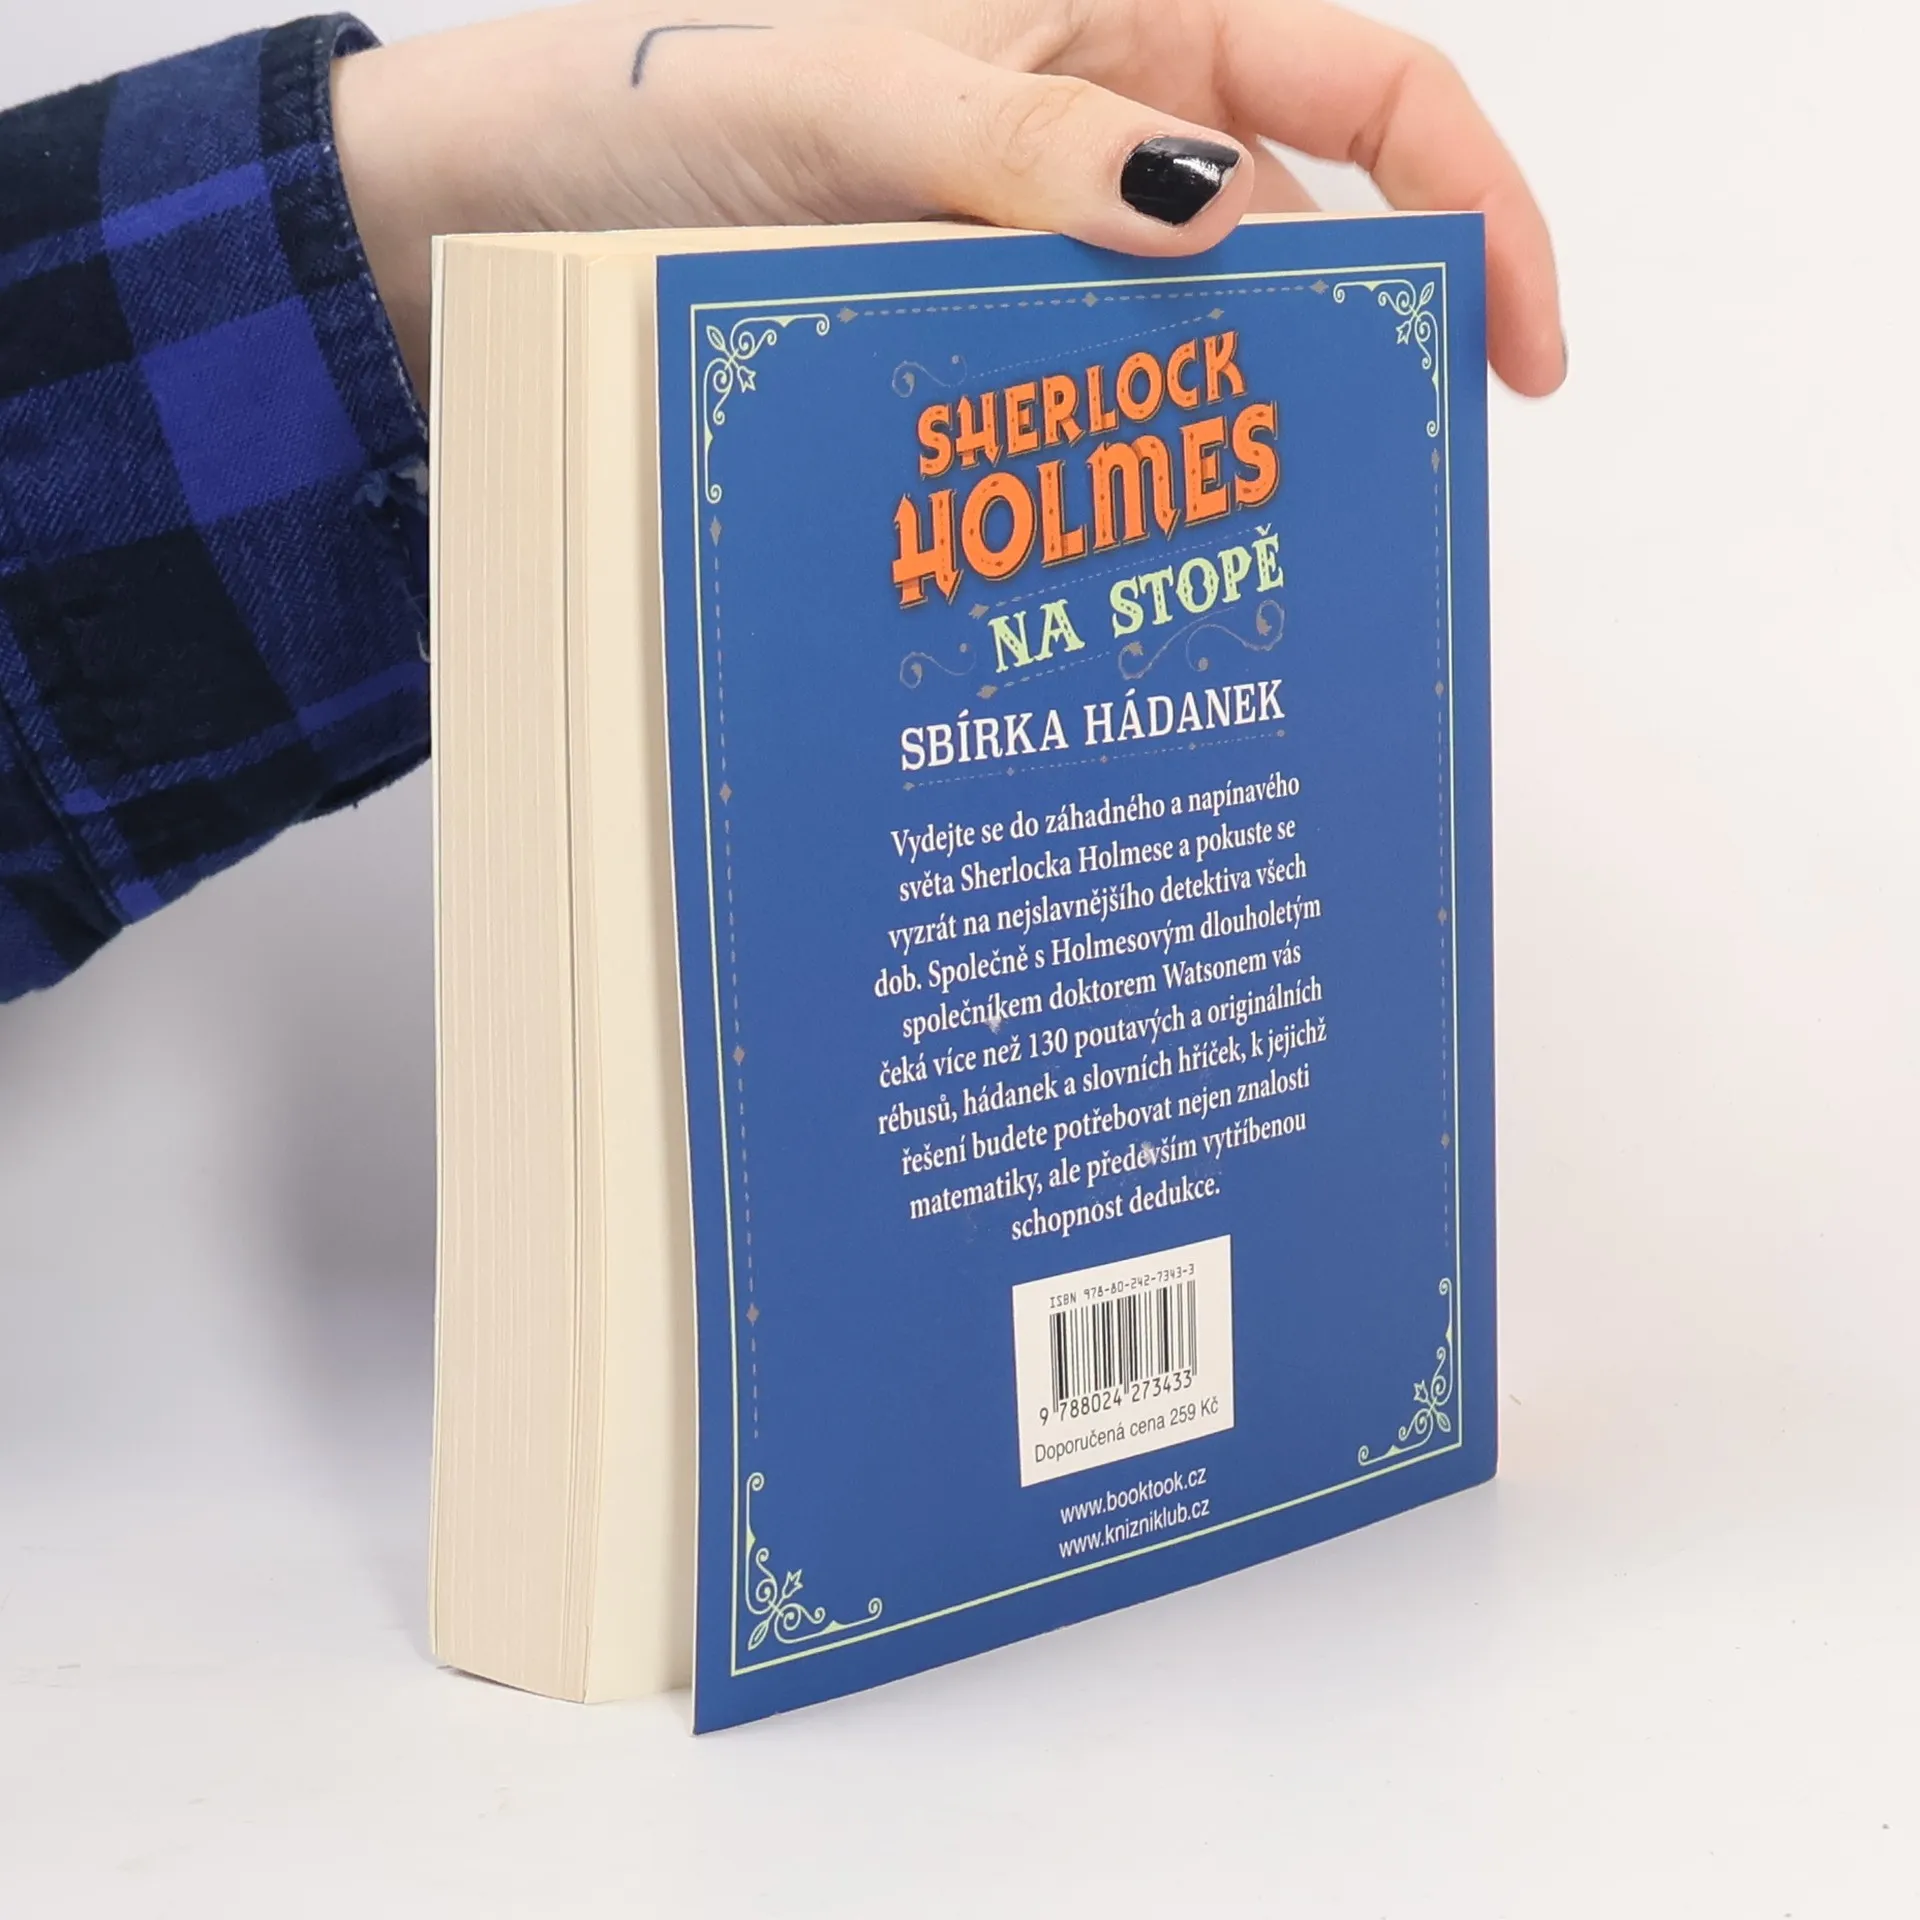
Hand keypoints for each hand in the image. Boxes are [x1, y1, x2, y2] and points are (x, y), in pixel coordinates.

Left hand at [332, 0, 1562, 397]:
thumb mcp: (855, 96)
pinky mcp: (972, 307)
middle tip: (1360, 496)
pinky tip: (1110, 516)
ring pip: (1184, 321)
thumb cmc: (658, 91)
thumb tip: (1209, 221)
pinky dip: (1108, 439)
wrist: (505, 188)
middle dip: (1343, 345)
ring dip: (1212, 416)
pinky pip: (1081, 371)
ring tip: (1229, 541)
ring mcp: (1035, 222)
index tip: (1517, 350)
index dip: (1478, 203)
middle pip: (1295, 224)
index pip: (1365, 86)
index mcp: (1119, 3)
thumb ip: (1029, 149)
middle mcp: (1099, 110)